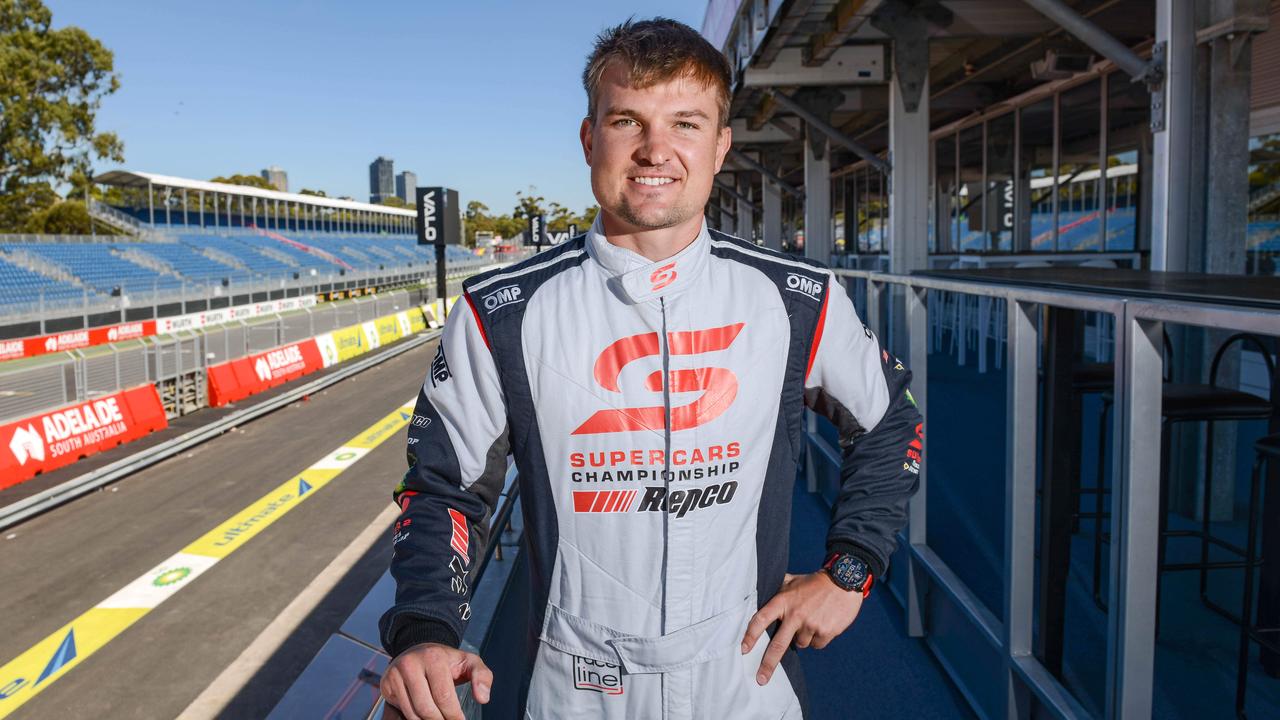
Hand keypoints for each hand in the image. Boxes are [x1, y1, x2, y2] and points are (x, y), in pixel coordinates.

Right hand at [380, 642, 492, 719]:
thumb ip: (482, 676)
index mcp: (433, 658)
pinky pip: (400, 713)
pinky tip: (424, 719)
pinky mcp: (385, 685)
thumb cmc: (447, 660)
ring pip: (412, 714)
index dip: (454, 715)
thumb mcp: (469, 662)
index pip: (444, 696)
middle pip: (426, 709)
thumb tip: (483, 698)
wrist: (419, 650)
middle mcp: (410, 664)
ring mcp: (394, 675)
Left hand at [740, 572, 862, 684]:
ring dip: (803, 638)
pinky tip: (822, 624)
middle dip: (768, 664)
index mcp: (783, 601)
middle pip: (778, 645)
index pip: (761, 619)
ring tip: (810, 621)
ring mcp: (811, 624)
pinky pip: (816, 645)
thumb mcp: (792, 581)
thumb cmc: (814, 582)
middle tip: (761, 680)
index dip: (751, 635)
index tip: (743, 650)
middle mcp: (795, 614)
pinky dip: (818, 639)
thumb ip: (777, 589)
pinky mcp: (826, 631)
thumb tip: (759, 591)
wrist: (843, 581)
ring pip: (800, 644)